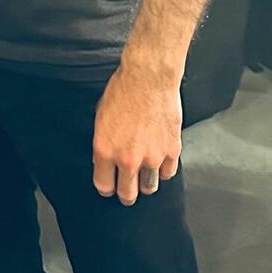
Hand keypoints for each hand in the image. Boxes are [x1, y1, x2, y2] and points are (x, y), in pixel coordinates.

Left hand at [92, 62, 182, 205]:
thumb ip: (103, 144)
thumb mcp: (100, 117)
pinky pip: (167, 173)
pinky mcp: (171, 151)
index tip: (109, 184)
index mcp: (105, 150)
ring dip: (145, 182)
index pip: (104, 186)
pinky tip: (159, 160)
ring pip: (149, 188)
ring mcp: (151, 157)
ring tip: (144, 173)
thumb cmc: (122, 90)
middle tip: (127, 186)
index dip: (106, 187)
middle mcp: (128, 158)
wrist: (148, 77)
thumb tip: (103, 161)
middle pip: (127, 195)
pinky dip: (163, 169)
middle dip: (126, 192)